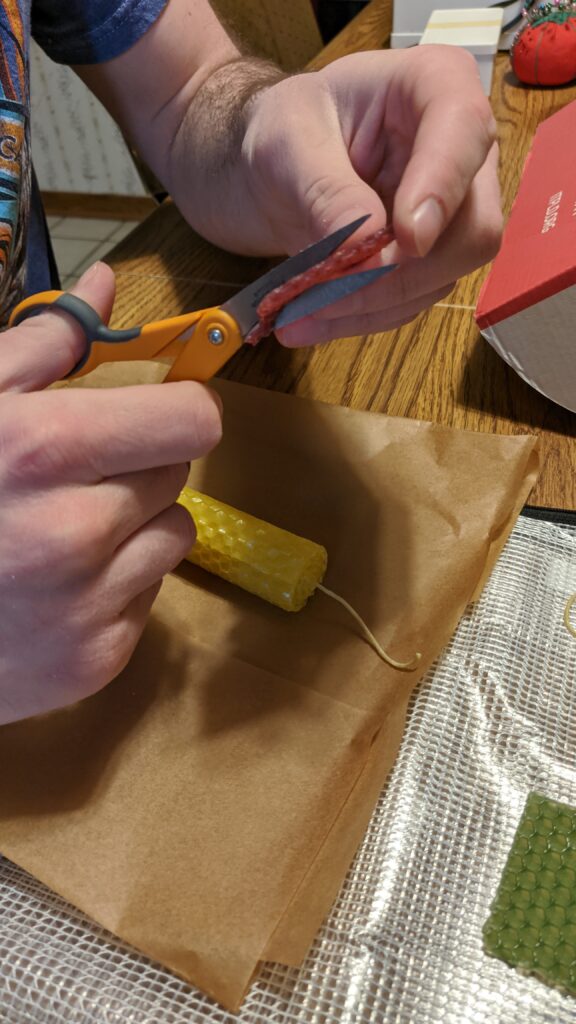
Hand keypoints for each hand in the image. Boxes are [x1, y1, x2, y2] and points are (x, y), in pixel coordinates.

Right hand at [0, 263, 221, 724]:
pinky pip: (149, 598)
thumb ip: (42, 343)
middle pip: (180, 475)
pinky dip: (116, 586)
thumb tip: (106, 284)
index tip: (150, 414)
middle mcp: (80, 533)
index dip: (180, 409)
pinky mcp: (97, 662)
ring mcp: (91, 606)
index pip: (194, 421)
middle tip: (77, 475)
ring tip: (63, 533)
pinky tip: (55, 587)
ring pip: (174, 537)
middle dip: (140, 464)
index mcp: (47, 451)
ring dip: (136, 526)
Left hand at [237, 45, 500, 344]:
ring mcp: (451, 214)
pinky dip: (359, 317)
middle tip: (324, 295)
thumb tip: (366, 249)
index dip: (441, 190)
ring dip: (368, 306)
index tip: (405, 240)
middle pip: (471, 228)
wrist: (269, 166)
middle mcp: (461, 154)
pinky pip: (410, 301)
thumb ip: (327, 190)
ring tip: (296, 317)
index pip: (464, 133)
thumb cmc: (283, 128)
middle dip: (397, 274)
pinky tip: (310, 321)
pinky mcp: (429, 261)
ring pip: (440, 278)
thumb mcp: (287, 142)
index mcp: (436, 87)